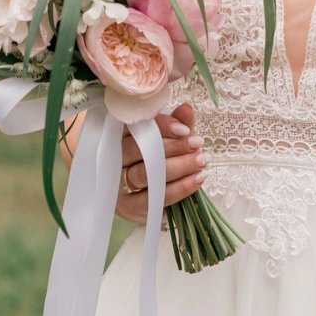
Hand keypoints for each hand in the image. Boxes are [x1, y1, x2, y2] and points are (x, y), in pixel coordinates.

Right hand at [111, 102, 205, 222]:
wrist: (146, 192)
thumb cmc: (160, 156)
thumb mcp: (170, 137)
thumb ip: (178, 123)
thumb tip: (187, 109)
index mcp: (120, 134)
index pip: (136, 126)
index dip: (161, 126)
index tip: (185, 129)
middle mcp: (114, 157)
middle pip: (139, 150)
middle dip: (172, 147)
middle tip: (197, 144)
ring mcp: (118, 183)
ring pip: (145, 174)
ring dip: (178, 167)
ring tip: (201, 161)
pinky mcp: (128, 206)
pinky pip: (153, 199)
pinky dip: (179, 188)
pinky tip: (197, 179)